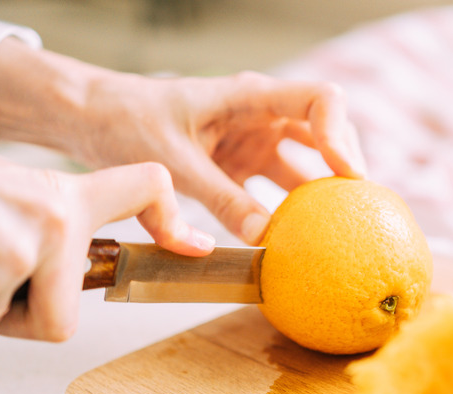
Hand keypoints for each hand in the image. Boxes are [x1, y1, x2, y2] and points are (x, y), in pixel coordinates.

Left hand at [0, 39, 365, 244]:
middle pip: (326, 131)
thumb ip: (220, 198)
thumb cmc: (128, 122)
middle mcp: (262, 115)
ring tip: (340, 228)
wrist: (95, 118)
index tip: (347, 175)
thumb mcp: (174, 163)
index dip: (342, 135)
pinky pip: (278, 186)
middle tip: (358, 210)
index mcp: (250, 97)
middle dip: (345, 165)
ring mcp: (254, 140)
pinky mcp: (241, 164)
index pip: (320, 99)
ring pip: (307, 161)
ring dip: (322, 191)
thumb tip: (264, 238)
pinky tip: (299, 237)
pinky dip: (291, 208)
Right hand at [0, 138, 212, 345]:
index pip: (145, 187)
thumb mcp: (9, 187)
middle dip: (20, 317)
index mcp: (63, 197)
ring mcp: (7, 256)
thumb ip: (51, 222)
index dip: (171, 216)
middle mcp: (48, 224)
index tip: (193, 245)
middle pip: (58, 322)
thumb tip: (79, 269)